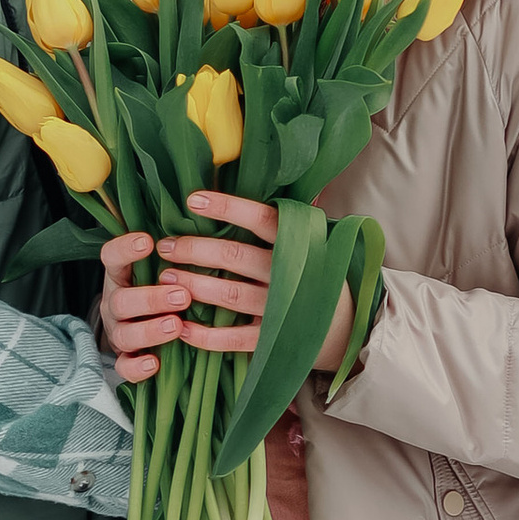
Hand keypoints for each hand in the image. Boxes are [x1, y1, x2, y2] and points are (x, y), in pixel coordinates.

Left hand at [97, 194, 353, 385]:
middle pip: (235, 257)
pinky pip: (235, 339)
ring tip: (165, 279)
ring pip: (230, 295)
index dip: (228, 208)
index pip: (262, 219)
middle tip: (165, 246)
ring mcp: (282, 310)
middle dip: (196, 250)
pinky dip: (207, 336)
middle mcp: (290, 274)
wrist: (353, 329)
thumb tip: (256, 178)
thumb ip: (286, 220)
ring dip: (195, 286)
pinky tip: (182, 327)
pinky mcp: (274, 341)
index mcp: (301, 243)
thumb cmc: (321, 274)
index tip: (193, 200)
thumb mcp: (316, 241)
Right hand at [99, 196, 273, 382]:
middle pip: (121, 298)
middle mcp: (116, 300)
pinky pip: (125, 367)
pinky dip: (137, 367)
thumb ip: (177, 243)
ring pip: (123, 333)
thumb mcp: (167, 261)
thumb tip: (204, 205)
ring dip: (150, 329)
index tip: (148, 241)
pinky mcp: (127, 359)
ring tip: (176, 325)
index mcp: (123, 273)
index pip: (111, 256)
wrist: (142, 328)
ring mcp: (120, 331)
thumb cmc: (164, 284)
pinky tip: (155, 364)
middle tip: (181, 294)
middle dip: (150, 296)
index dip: (125, 249)